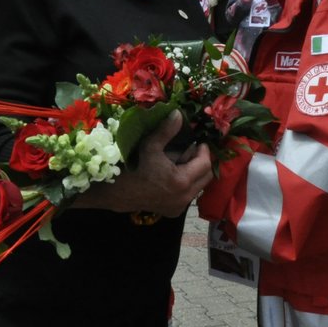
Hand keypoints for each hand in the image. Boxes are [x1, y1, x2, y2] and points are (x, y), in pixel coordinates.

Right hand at [98, 112, 212, 217]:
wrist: (120, 193)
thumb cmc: (136, 167)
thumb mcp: (150, 146)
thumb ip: (166, 130)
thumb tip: (178, 114)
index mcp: (182, 181)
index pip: (205, 164)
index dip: (204, 151)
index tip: (199, 143)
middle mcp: (185, 197)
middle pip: (206, 177)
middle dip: (202, 163)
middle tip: (194, 152)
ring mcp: (180, 206)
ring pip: (198, 187)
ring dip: (195, 175)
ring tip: (184, 163)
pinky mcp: (174, 212)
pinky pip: (188, 196)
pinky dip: (186, 186)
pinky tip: (174, 177)